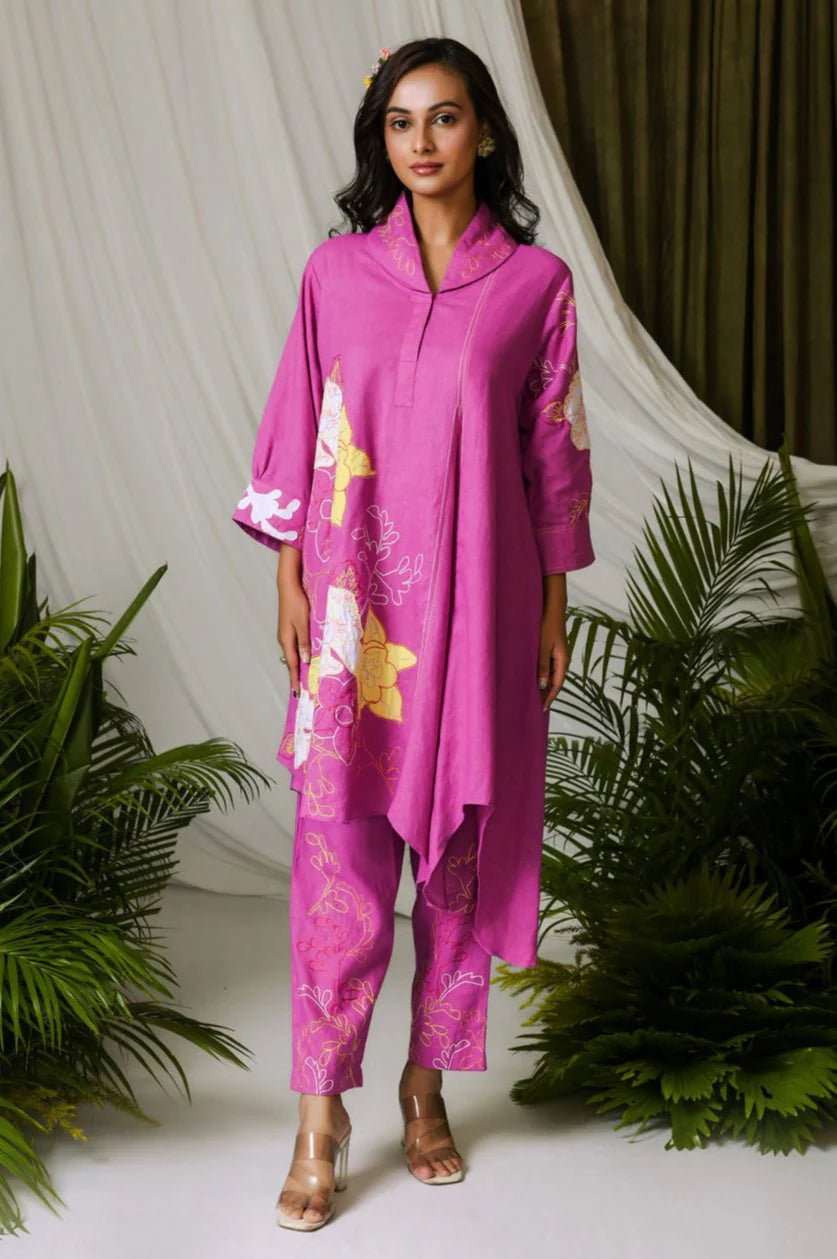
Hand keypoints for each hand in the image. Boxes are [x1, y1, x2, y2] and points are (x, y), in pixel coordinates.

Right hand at [277, 545, 309, 697]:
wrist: (289, 587)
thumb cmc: (297, 603)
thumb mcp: (304, 623)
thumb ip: (305, 642)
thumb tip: (304, 660)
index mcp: (287, 640)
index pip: (292, 665)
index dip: (295, 680)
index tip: (298, 694)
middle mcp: (284, 639)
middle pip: (291, 662)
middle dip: (296, 677)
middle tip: (301, 692)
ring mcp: (286, 634)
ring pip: (292, 655)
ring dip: (297, 667)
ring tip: (303, 680)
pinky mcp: (289, 629)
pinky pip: (294, 647)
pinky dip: (298, 656)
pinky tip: (304, 659)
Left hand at [538, 573, 568, 711]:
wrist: (552, 607)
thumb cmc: (547, 625)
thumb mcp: (542, 647)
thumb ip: (542, 666)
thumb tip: (542, 685)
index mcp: (563, 660)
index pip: (557, 684)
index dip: (550, 697)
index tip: (542, 708)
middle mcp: (563, 659)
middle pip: (556, 681)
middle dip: (547, 693)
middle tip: (537, 706)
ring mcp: (559, 654)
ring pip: (552, 674)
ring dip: (545, 684)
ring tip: (535, 695)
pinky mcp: (553, 649)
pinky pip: (549, 666)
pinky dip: (543, 674)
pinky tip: (535, 678)